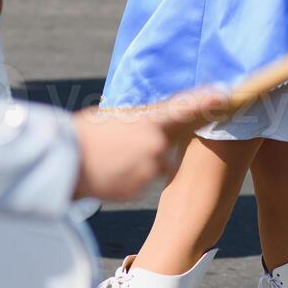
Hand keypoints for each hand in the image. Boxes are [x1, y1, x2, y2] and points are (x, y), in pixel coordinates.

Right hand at [69, 89, 227, 200]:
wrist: (62, 162)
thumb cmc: (82, 135)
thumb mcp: (110, 117)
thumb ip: (135, 121)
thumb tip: (143, 126)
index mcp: (149, 121)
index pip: (184, 108)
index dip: (206, 102)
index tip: (225, 96)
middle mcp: (156, 145)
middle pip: (165, 148)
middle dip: (149, 148)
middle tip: (120, 146)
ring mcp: (148, 170)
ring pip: (151, 168)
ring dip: (136, 165)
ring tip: (109, 160)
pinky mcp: (138, 191)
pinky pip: (137, 185)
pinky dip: (125, 181)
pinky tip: (106, 174)